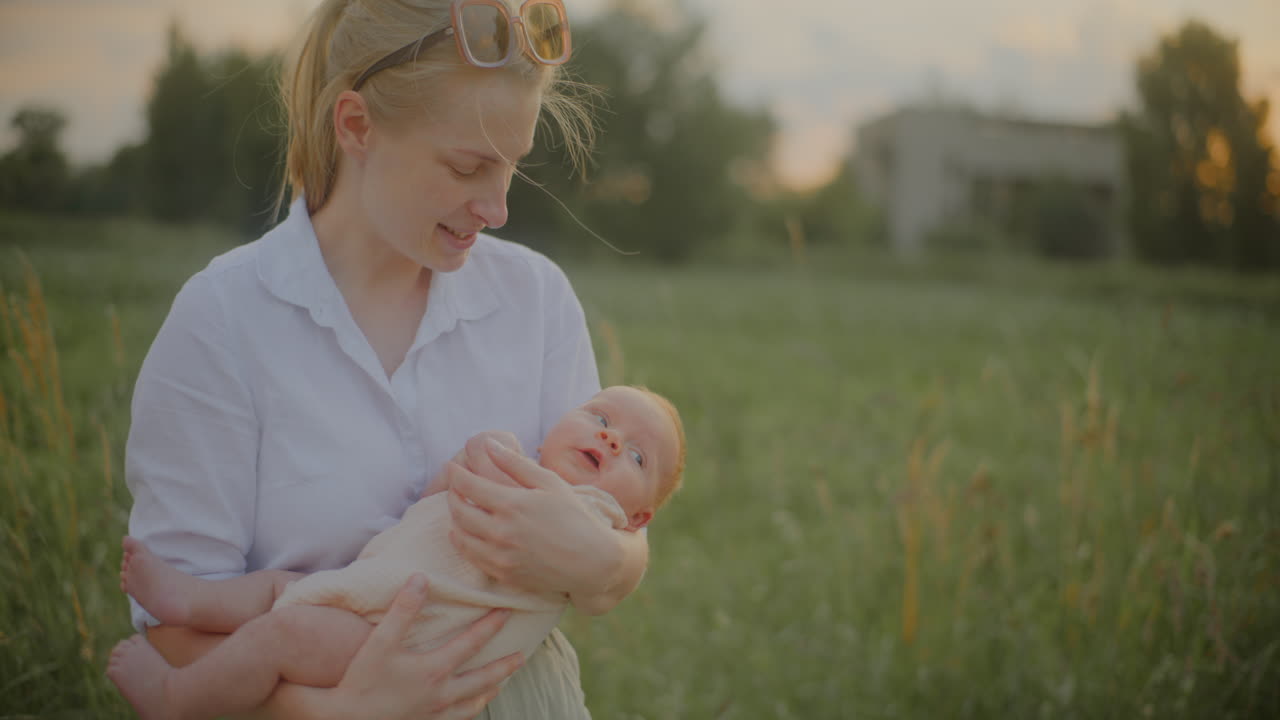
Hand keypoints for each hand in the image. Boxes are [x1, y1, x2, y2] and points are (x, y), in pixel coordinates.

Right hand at [333, 574, 521, 719]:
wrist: (346, 718)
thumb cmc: (362, 679)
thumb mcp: (381, 640)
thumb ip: (403, 608)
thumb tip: (421, 578)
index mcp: (435, 669)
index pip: (472, 642)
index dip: (491, 624)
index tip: (507, 611)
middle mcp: (441, 694)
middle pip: (483, 678)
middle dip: (504, 666)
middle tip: (522, 656)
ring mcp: (435, 714)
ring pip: (472, 704)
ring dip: (489, 692)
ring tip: (500, 686)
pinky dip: (468, 713)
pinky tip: (467, 708)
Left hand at [445, 438, 628, 599]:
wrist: (591, 562)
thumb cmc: (574, 517)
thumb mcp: (549, 483)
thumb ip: (515, 463)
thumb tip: (488, 445)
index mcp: (512, 504)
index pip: (467, 486)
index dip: (455, 473)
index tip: (451, 466)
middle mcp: (501, 532)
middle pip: (458, 511)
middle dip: (451, 495)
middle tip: (454, 486)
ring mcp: (500, 556)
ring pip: (460, 536)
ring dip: (454, 519)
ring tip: (460, 507)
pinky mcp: (503, 574)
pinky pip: (470, 556)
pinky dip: (462, 542)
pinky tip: (465, 533)